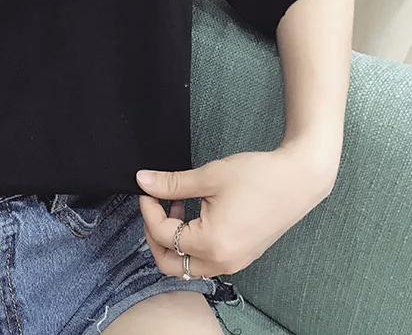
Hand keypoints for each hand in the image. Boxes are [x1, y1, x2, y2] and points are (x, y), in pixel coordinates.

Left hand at [136, 145, 337, 278]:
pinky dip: (191, 242)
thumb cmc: (258, 176)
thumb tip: (142, 181)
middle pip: (169, 263)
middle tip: (154, 205)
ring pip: (186, 265)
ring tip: (176, 205)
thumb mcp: (209, 176)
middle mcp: (222, 262)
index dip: (149, 210)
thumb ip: (171, 183)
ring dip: (172, 240)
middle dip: (154, 235)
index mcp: (212, 244)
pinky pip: (204, 260)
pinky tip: (194, 212)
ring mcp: (234, 262)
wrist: (298, 180)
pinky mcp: (241, 256)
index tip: (146, 189)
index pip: (163, 235)